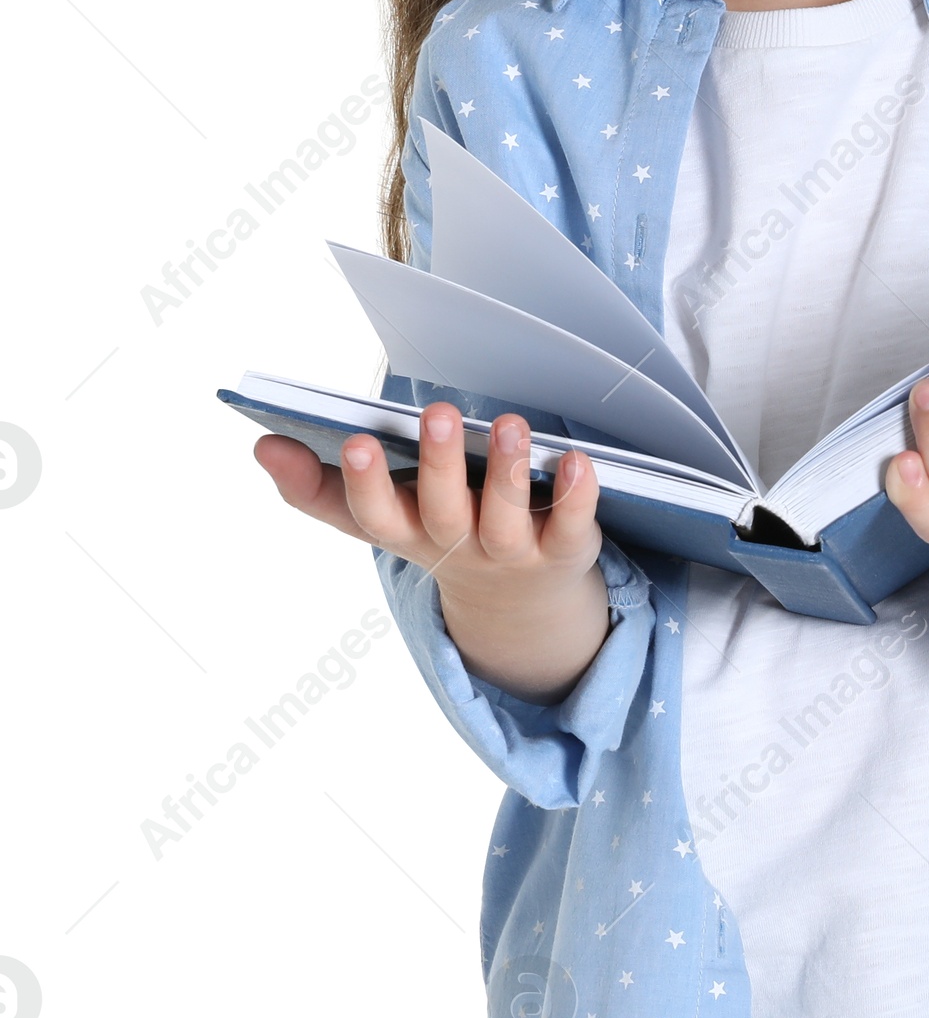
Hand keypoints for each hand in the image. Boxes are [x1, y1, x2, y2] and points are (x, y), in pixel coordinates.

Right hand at [253, 404, 608, 699]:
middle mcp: (455, 546)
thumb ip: (319, 485)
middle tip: (436, 413)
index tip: (354, 441)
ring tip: (509, 424)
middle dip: (437, 466)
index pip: (374, 517)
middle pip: (443, 513)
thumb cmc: (436, 532)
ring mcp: (510, 553)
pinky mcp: (562, 550)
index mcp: (406, 533)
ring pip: (505, 517)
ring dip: (506, 471)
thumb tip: (263, 446)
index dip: (362, 484)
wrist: (517, 604)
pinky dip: (576, 496)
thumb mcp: (379, 516)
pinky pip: (571, 526)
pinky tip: (577, 461)